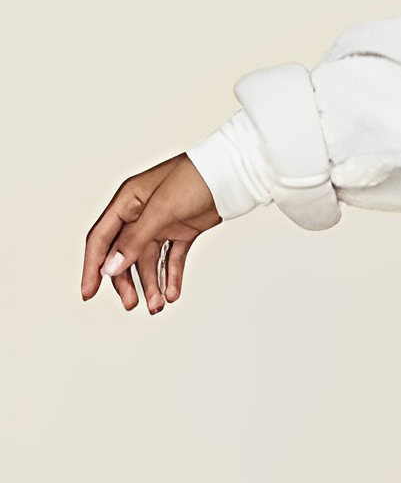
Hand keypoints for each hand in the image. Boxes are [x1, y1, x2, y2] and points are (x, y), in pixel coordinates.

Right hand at [82, 155, 220, 313]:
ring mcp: (162, 223)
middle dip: (126, 281)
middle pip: (124, 254)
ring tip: (158, 306)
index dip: (93, 266)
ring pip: (150, 260)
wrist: (229, 176)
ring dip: (152, 284)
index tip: (89, 292)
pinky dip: (172, 276)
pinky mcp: (183, 231)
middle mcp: (140, 214)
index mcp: (126, 203)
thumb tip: (112, 267)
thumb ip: (136, 240)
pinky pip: (172, 258)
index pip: (101, 239)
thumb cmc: (193, 181)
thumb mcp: (160, 211)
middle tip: (132, 305)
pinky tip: (173, 294)